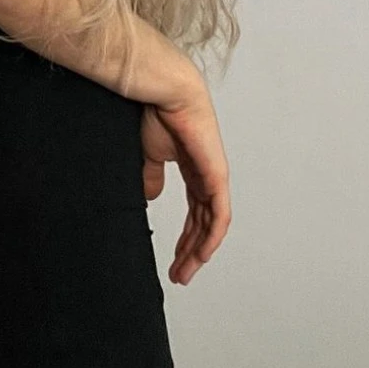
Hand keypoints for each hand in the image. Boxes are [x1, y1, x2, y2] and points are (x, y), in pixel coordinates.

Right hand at [140, 81, 230, 285]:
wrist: (167, 92)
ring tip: (184, 272)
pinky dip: (212, 237)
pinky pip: (219, 214)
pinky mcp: (217, 175)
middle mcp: (206, 175)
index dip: (185, 238)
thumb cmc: (156, 114)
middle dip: (191, 251)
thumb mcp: (149, 154)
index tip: (173, 260)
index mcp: (193, 169)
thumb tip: (152, 199)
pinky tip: (202, 255)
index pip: (195, 212)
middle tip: (179, 275)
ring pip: (212, 224)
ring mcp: (214, 176)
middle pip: (204, 223)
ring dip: (199, 251)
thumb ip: (152, 178)